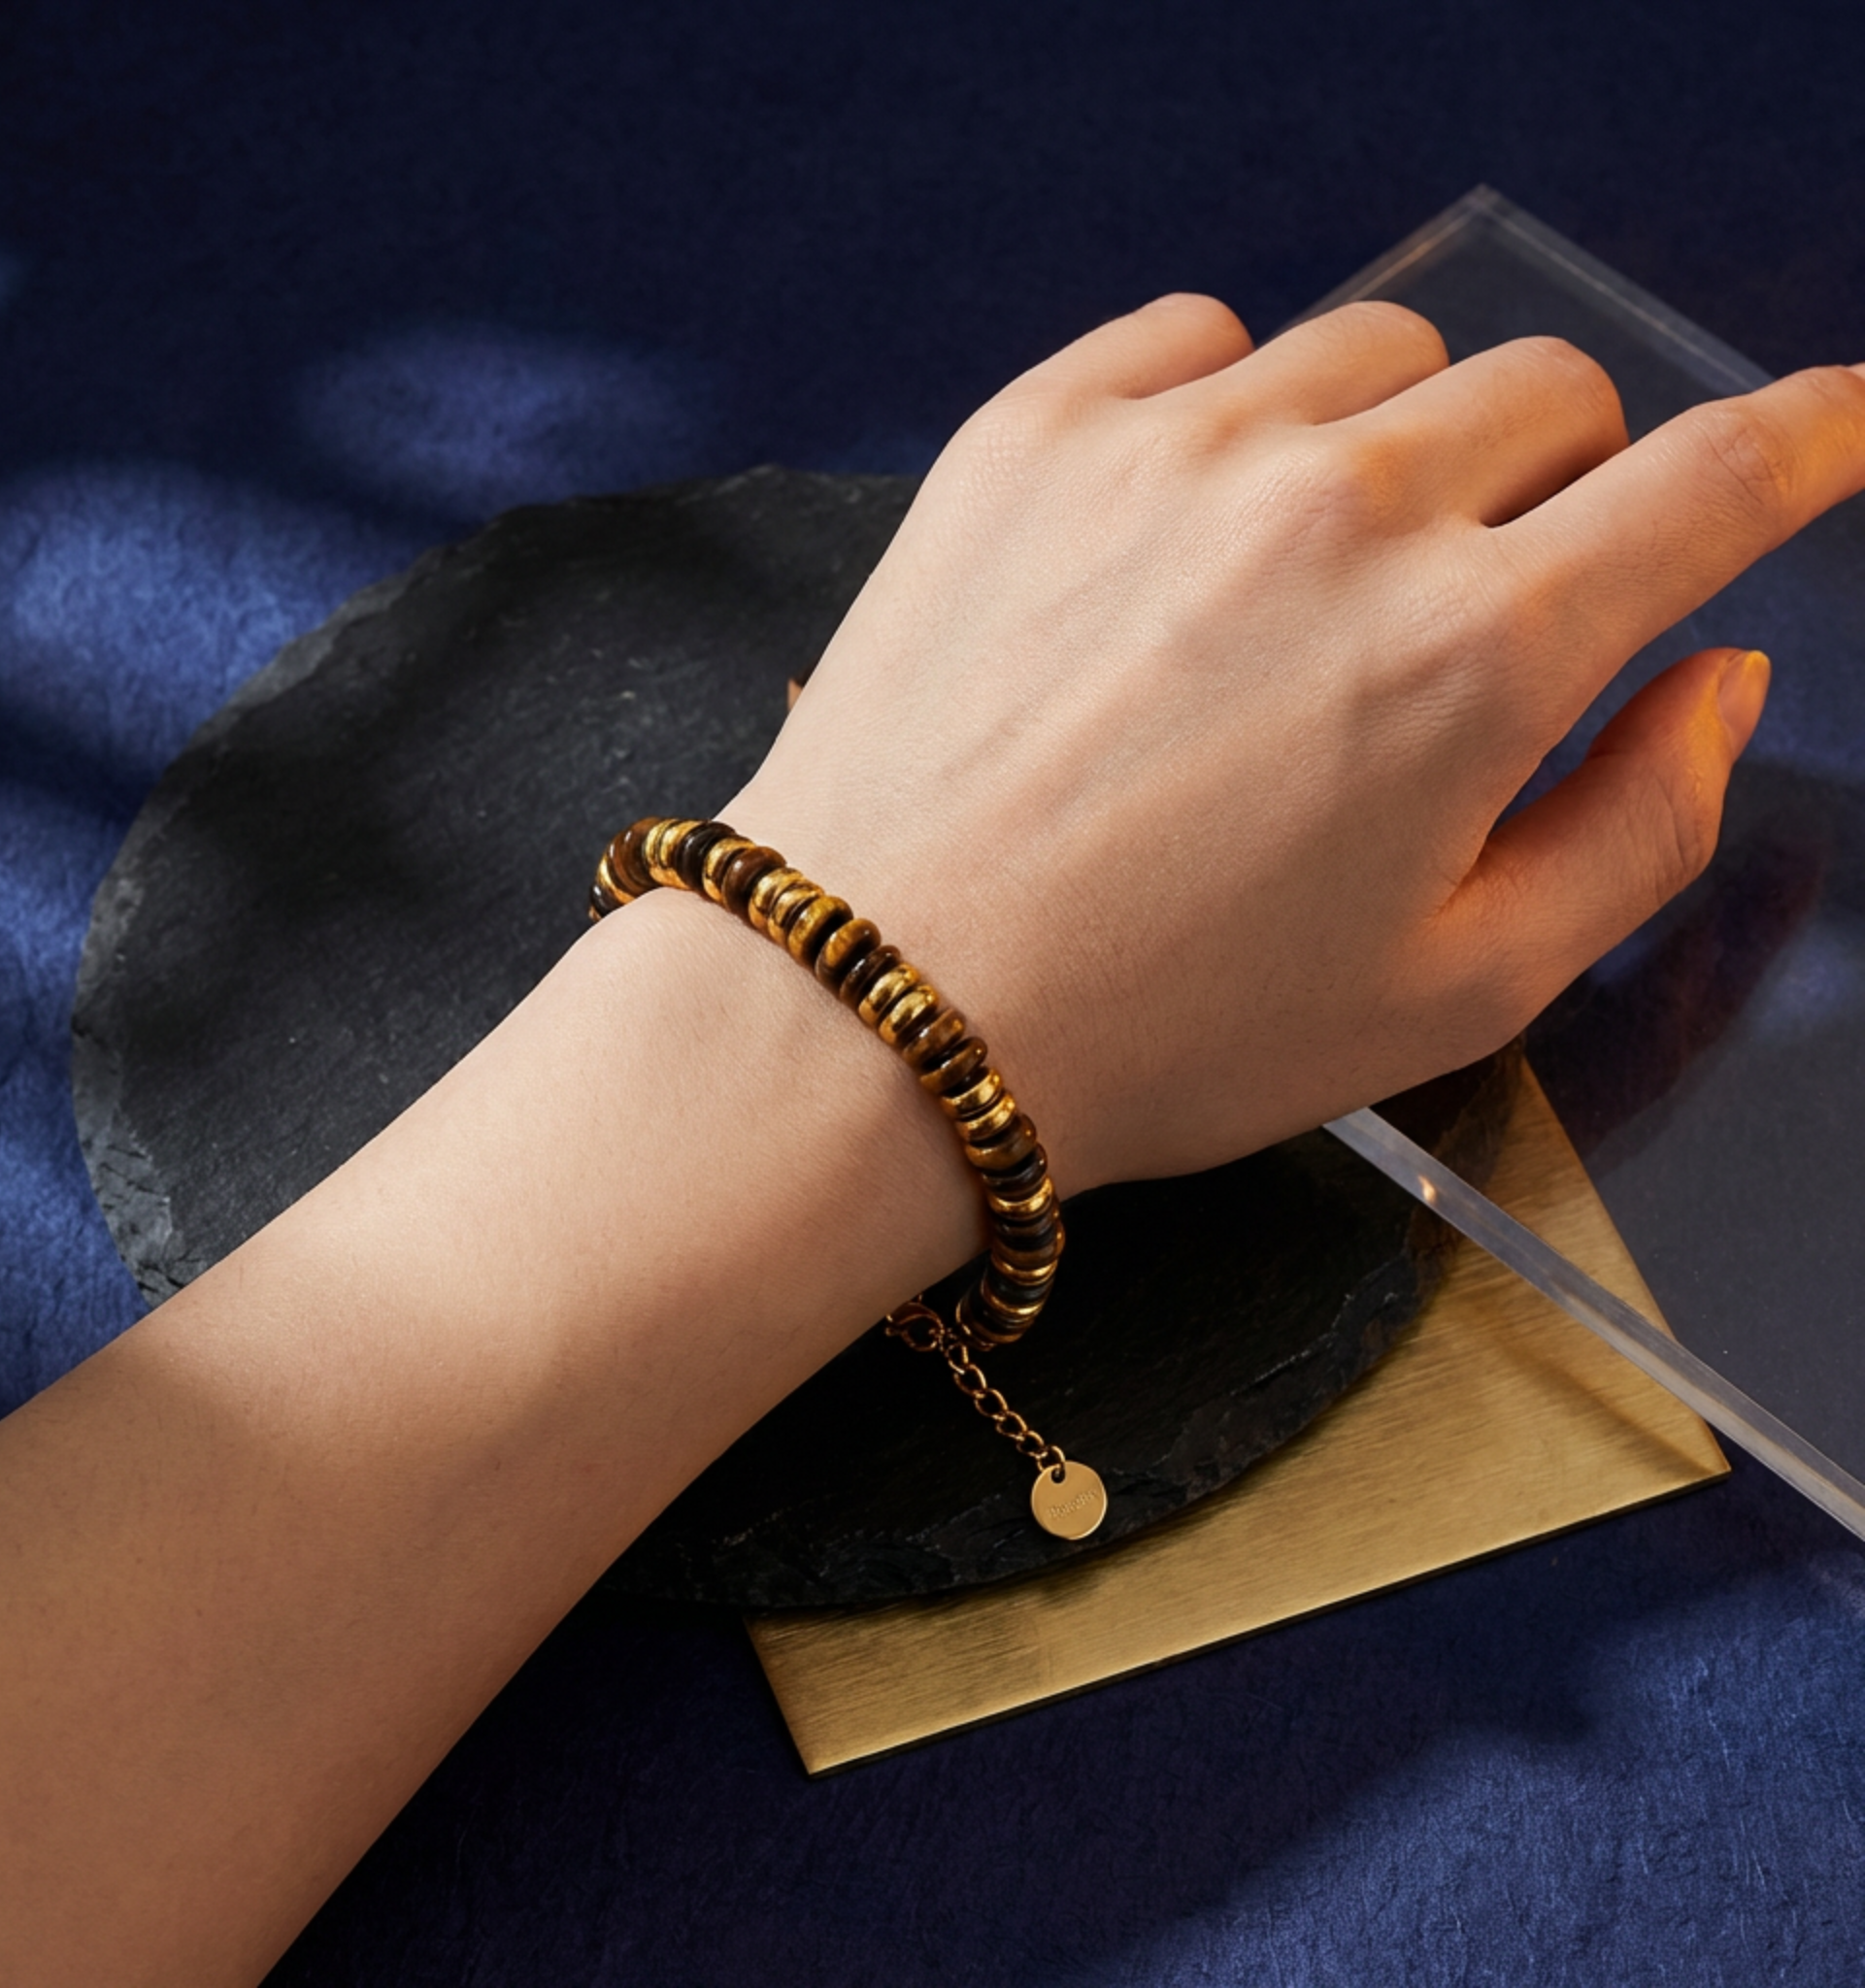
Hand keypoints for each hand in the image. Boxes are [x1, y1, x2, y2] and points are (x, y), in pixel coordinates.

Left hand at [733, 297, 1864, 1191]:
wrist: (877, 1007)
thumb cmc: (1163, 1031)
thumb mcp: (1452, 994)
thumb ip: (1639, 826)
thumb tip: (1718, 671)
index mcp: (1475, 656)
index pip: (1714, 481)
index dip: (1808, 439)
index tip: (1840, 417)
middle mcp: (1341, 511)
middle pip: (1547, 396)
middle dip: (1553, 490)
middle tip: (1465, 610)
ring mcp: (1176, 447)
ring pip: (1379, 356)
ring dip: (1392, 446)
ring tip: (1300, 589)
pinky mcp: (1035, 427)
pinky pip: (1202, 335)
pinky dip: (1234, 407)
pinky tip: (1188, 523)